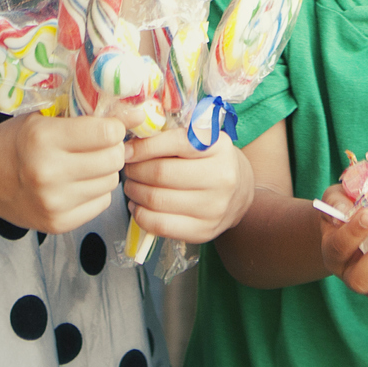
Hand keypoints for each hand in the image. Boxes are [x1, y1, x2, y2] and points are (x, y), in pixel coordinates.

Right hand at [0, 113, 127, 234]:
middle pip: (114, 159)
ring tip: (82, 165)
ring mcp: (53, 203)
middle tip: (96, 146)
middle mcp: (48, 173)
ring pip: (111, 182)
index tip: (106, 126)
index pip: (108, 133)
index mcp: (44, 139)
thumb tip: (141, 114)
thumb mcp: (47, 117)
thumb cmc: (17, 141)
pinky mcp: (57, 224)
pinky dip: (95, 192)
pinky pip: (101, 204)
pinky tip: (75, 184)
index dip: (114, 127)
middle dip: (112, 149)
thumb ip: (91, 115)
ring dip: (104, 171)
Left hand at [122, 127, 253, 243]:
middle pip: (161, 173)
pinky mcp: (203, 231)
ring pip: (156, 200)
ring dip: (134, 191)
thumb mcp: (202, 141)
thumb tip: (131, 142)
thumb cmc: (212, 161)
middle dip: (135, 170)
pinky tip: (138, 206)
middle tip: (128, 169)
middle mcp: (221, 177)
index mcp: (220, 147)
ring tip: (132, 185)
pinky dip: (140, 214)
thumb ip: (173, 136)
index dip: (144, 146)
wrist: (240, 193)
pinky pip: (159, 225)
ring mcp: (213, 208)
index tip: (127, 150)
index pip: (175, 143)